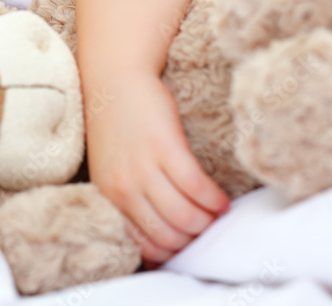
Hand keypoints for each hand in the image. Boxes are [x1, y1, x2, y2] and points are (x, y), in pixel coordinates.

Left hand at [86, 75, 229, 265]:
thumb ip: (128, 202)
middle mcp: (124, 187)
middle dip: (194, 240)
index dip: (173, 252)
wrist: (115, 79)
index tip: (190, 244)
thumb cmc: (118, 127)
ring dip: (208, 223)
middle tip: (210, 230)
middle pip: (170, 236)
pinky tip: (221, 200)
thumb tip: (158, 244)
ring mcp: (143, 167)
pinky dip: (214, 200)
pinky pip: (196, 187)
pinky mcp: (165, 147)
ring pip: (185, 217)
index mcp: (109, 197)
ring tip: (218, 215)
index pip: (146, 246)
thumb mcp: (111, 170)